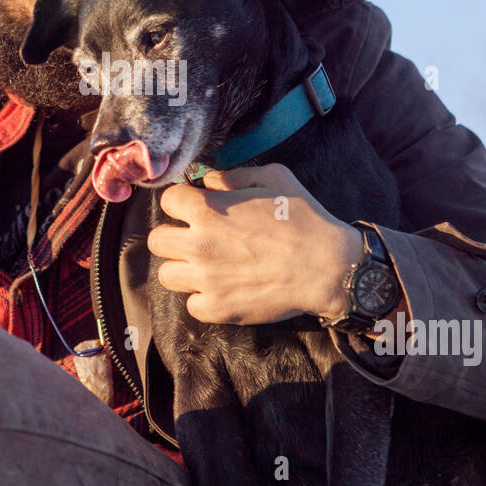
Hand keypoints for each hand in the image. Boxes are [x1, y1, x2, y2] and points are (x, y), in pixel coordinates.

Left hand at [146, 163, 363, 324]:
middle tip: (196, 238)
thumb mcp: (274, 177)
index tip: (195, 207)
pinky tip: (222, 288)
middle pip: (157, 240)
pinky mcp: (218, 309)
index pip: (168, 200)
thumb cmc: (304, 218)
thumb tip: (208, 182)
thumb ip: (233, 176)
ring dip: (184, 268)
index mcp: (207, 210)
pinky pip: (191, 304)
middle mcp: (199, 246)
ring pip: (167, 275)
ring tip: (207, 266)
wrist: (328, 267)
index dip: (183, 201)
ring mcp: (206, 281)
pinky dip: (203, 298)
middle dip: (174, 235)